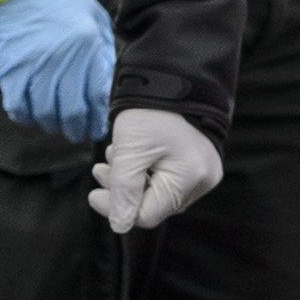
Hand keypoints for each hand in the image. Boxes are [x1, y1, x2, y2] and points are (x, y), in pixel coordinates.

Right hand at [0, 0, 114, 141]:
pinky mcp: (9, 70)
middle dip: (76, 129)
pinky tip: (31, 115)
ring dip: (51, 125)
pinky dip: (25, 117)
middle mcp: (61, 60)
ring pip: (43, 113)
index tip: (97, 128)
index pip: (96, 96)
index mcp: (87, 45)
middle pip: (70, 111)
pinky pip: (17, 106)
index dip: (97, 119)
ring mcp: (33, 66)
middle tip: (77, 134)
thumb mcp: (94, 17)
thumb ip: (103, 51)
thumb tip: (105, 87)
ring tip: (55, 125)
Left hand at [90, 108, 221, 231]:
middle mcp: (204, 180)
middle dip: (123, 190)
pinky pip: (170, 178)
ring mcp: (206, 171)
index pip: (147, 215)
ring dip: (132, 179)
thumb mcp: (130, 150)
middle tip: (100, 170)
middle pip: (154, 204)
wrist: (176, 74)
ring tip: (115, 155)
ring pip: (160, 192)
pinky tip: (135, 154)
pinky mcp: (202, 162)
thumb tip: (120, 226)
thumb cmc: (153, 110)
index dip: (116, 208)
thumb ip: (124, 191)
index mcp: (190, 178)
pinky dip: (148, 171)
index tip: (94, 194)